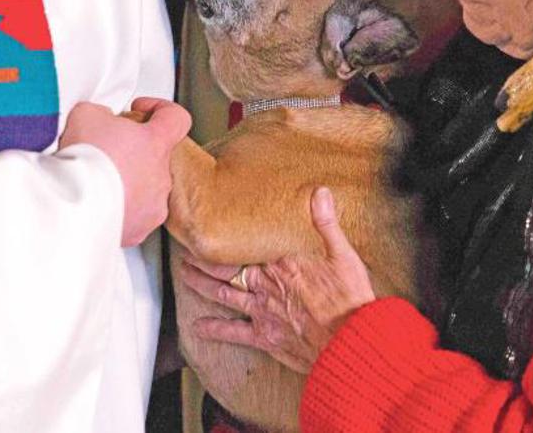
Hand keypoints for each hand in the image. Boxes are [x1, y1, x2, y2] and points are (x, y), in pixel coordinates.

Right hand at [59, 97, 190, 247]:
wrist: (70, 204)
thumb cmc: (83, 161)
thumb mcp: (88, 114)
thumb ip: (103, 114)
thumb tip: (101, 122)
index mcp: (156, 143)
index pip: (176, 118)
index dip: (160, 110)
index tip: (141, 112)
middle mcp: (161, 176)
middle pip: (156, 157)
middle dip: (133, 152)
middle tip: (106, 151)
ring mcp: (152, 206)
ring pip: (145, 189)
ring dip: (126, 183)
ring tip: (97, 181)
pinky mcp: (138, 231)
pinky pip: (132, 217)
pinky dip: (117, 210)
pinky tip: (95, 203)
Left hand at [179, 188, 375, 373]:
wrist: (348, 341)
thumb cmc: (348, 299)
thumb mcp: (343, 254)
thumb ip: (326, 223)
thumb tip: (319, 192)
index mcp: (281, 262)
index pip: (245, 244)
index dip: (225, 235)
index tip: (210, 224)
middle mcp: (266, 284)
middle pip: (225, 267)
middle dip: (203, 257)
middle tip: (186, 248)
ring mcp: (262, 311)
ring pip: (223, 294)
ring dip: (201, 284)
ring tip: (184, 274)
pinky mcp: (264, 336)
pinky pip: (233, 332)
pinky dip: (214, 330)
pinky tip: (197, 327)